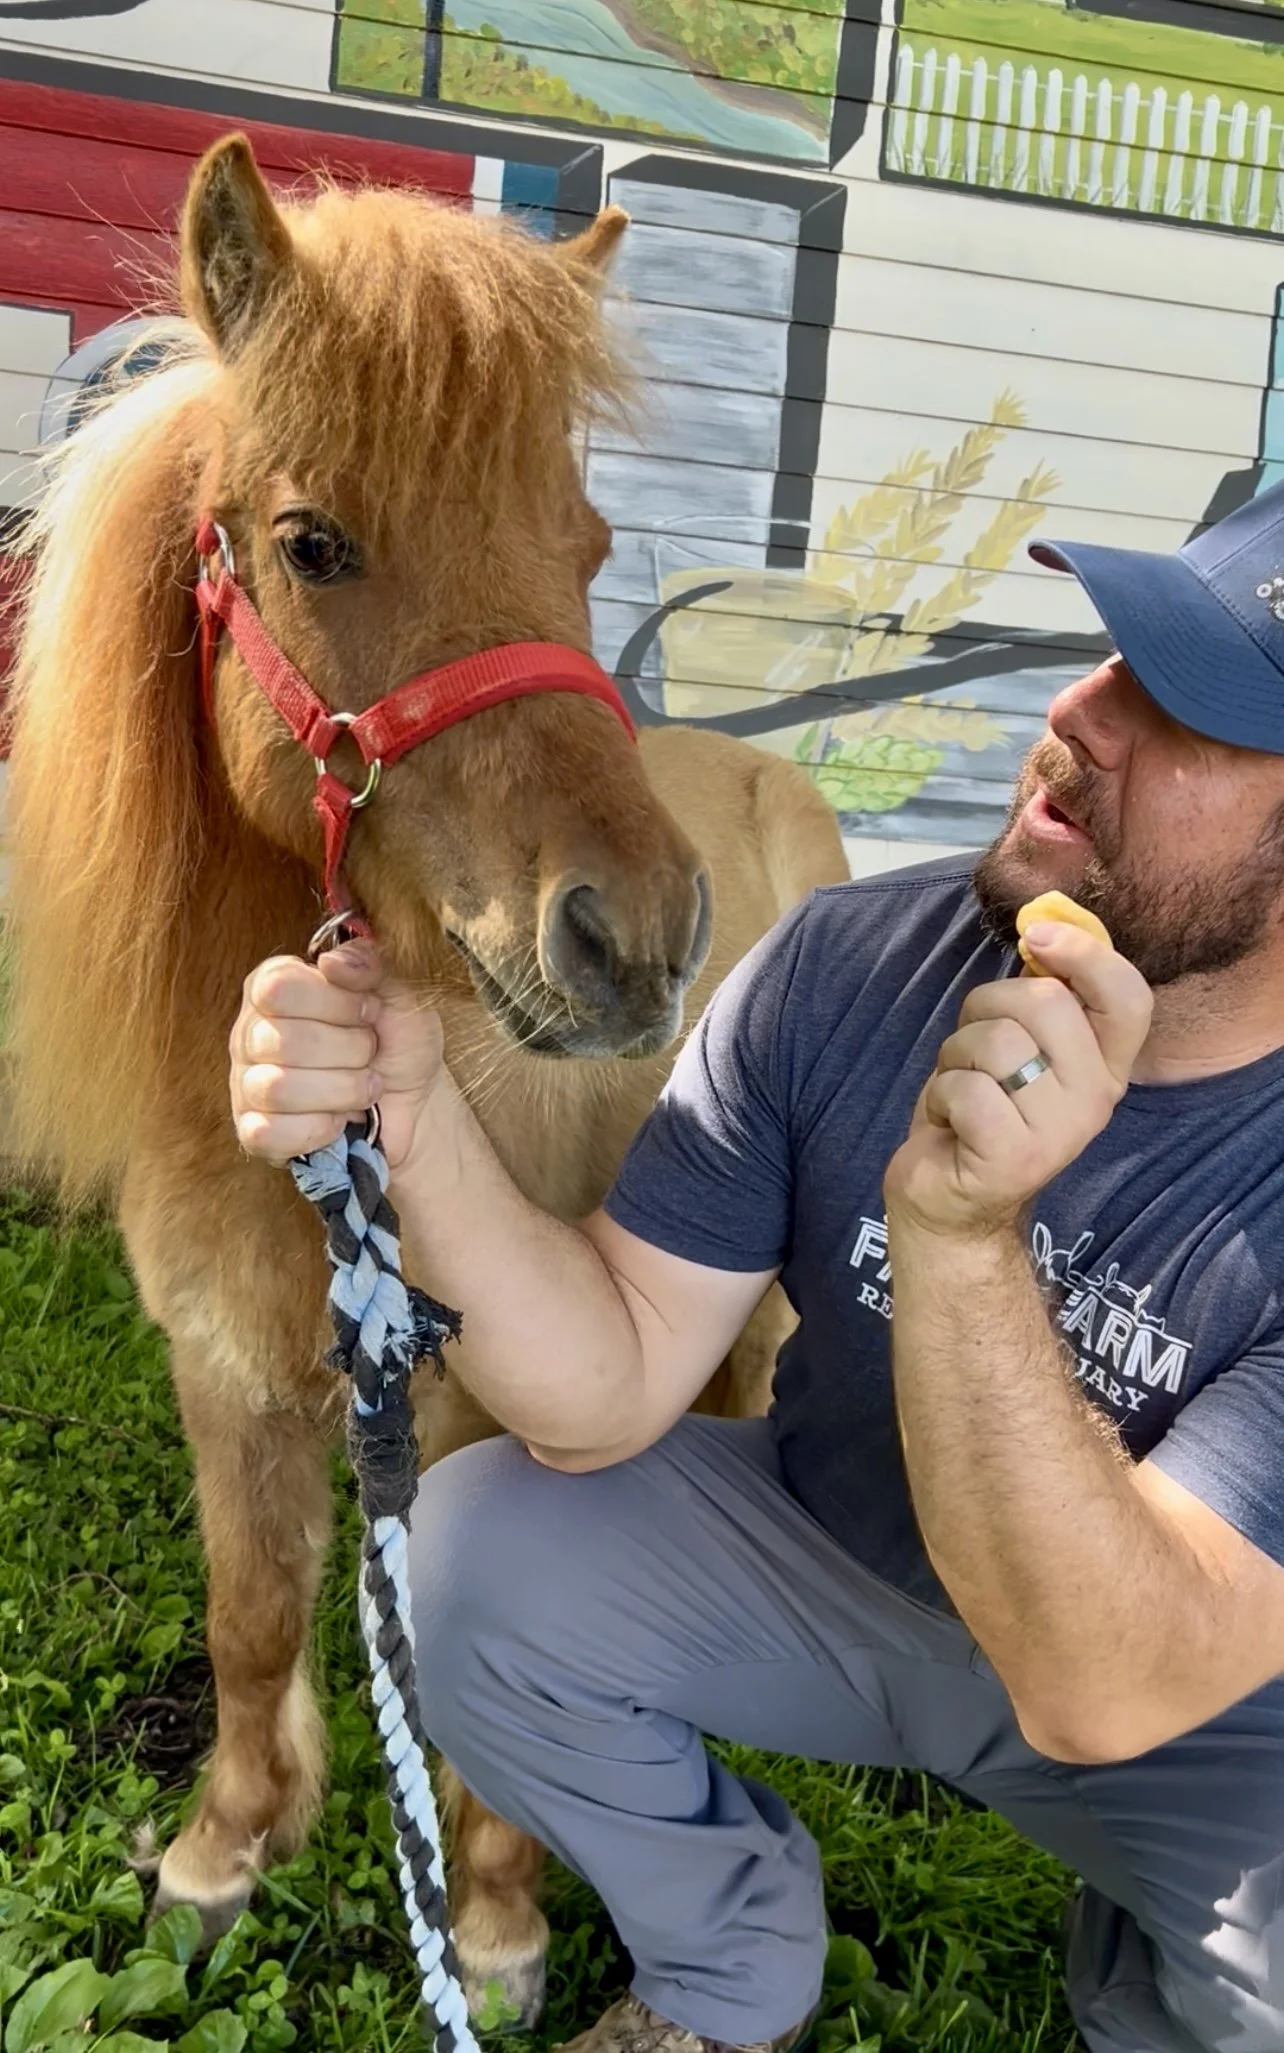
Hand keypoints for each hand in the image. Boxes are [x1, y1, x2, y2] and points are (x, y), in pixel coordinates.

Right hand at [230, 939, 443, 1169]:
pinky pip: (268, 1133)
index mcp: (275, 985)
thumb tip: (330, 963)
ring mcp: (247, 1083)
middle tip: (370, 1055)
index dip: (336, 1003)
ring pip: (278, 1088)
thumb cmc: (400, 1041)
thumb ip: (369, 962)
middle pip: (283, 1041)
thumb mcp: (399, 991)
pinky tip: (338, 1120)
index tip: (370, 1012)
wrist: (416, 1104)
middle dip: (349, 1052)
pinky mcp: (255, 1131)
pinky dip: (318, 1129)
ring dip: (340, 1091)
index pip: (279, 987)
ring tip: (363, 1089)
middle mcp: (252, 1031)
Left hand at [884, 920, 1151, 1237]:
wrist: (949, 1202)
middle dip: (986, 1006)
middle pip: (1046, 1004)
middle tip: (972, 1048)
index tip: (1039, 936)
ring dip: (955, 1056)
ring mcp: (1060, 1133)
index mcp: (1105, 1065)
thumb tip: (1044, 929)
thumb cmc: (979, 1110)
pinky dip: (940, 1095)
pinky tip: (948, 1123)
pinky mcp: (1015, 1158)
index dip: (1088, 954)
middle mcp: (1096, 1098)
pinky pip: (966, 1089)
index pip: (1129, 997)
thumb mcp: (1016, 1045)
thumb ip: (1039, 999)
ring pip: (996, 1043)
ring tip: (960, 1091)